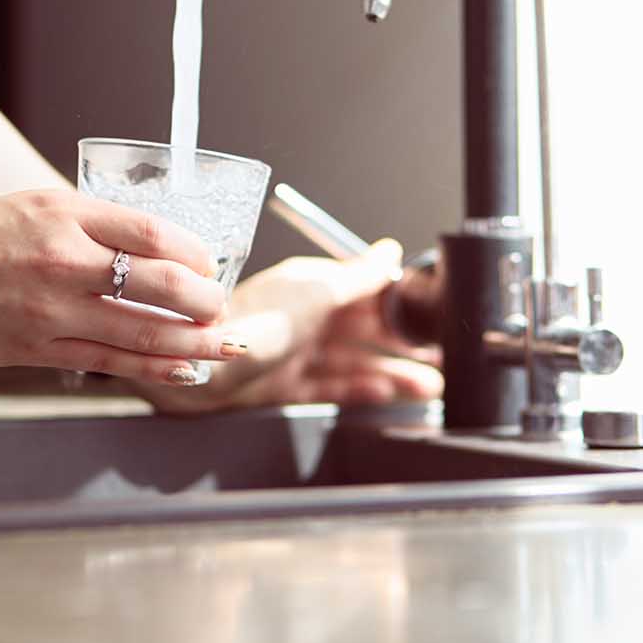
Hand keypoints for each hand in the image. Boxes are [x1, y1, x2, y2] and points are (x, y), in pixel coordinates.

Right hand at [0, 191, 249, 385]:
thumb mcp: (26, 209)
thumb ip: (83, 226)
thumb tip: (142, 250)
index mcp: (59, 212)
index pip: (151, 231)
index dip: (195, 252)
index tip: (208, 261)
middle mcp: (60, 258)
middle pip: (161, 282)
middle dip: (205, 299)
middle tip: (221, 305)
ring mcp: (49, 308)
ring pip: (143, 330)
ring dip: (192, 340)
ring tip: (221, 343)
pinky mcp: (35, 348)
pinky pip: (109, 361)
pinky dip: (153, 367)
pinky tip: (180, 367)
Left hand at [134, 240, 442, 414]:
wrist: (201, 366)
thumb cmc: (251, 322)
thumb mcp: (316, 292)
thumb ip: (357, 276)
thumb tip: (388, 251)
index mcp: (311, 287)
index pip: (365, 290)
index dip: (398, 301)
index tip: (432, 313)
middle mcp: (304, 317)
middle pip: (364, 330)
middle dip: (402, 343)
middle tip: (441, 356)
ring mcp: (295, 352)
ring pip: (354, 361)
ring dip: (393, 371)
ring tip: (430, 384)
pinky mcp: (285, 385)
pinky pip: (332, 386)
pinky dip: (361, 388)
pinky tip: (386, 392)